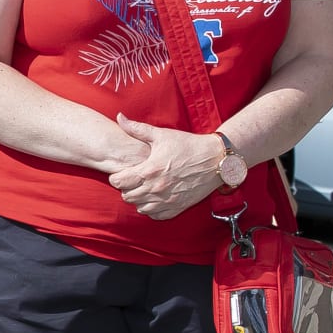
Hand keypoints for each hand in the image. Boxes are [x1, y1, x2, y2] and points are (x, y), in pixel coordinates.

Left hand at [106, 116, 224, 219]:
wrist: (216, 159)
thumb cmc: (188, 145)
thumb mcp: (161, 135)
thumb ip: (137, 128)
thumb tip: (119, 117)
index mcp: (150, 170)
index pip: (119, 182)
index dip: (117, 177)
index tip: (123, 172)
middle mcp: (157, 188)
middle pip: (127, 197)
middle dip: (127, 188)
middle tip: (134, 180)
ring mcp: (167, 200)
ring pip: (140, 208)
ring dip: (139, 199)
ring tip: (144, 188)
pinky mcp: (178, 207)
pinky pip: (156, 215)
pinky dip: (152, 209)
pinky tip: (155, 198)